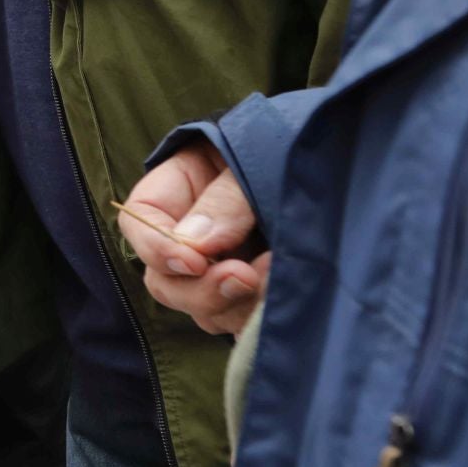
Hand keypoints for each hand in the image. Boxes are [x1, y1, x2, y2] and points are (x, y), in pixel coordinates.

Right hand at [117, 141, 269, 335]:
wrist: (329, 161)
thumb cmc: (281, 146)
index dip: (157, 249)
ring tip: (277, 274)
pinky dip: (255, 315)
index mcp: (172, 194)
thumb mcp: (251, 158)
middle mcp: (186, 239)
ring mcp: (216, 271)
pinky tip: (282, 292)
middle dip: (201, 289)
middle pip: (165, 281)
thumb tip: (197, 246)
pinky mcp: (247, 294)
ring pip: (200, 309)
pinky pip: (237, 320)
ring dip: (235, 303)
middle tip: (244, 277)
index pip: (138, 224)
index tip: (194, 262)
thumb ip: (225, 200)